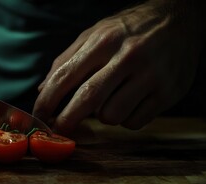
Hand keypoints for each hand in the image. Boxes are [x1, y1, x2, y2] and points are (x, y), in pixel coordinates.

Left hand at [33, 0, 205, 134]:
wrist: (180, 19)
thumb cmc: (129, 30)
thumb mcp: (96, 34)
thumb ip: (67, 60)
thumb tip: (42, 90)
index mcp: (103, 41)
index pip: (65, 76)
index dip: (47, 101)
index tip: (38, 116)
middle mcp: (127, 57)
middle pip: (88, 99)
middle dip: (67, 120)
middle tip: (58, 129)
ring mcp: (150, 75)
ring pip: (111, 116)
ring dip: (103, 116)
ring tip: (111, 100)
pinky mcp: (168, 93)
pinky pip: (134, 122)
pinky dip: (126, 119)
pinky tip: (131, 102)